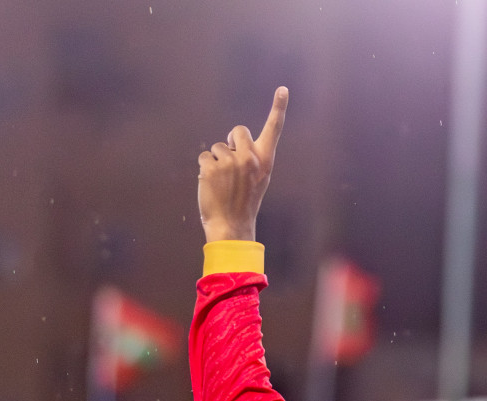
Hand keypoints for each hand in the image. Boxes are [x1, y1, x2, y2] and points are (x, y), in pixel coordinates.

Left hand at [198, 87, 288, 242]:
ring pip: (217, 147)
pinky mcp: (210, 167)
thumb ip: (252, 159)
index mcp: (265, 161)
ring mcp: (230, 163)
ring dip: (216, 161)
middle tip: (232, 164)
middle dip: (232, 142)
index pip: (273, 130)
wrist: (231, 226)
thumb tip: (233, 145)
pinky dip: (204, 169)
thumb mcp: (257, 180)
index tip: (283, 89)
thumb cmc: (243, 203)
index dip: (278, 108)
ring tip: (222, 183)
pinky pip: (204, 157)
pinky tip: (211, 185)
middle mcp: (250, 159)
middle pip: (238, 131)